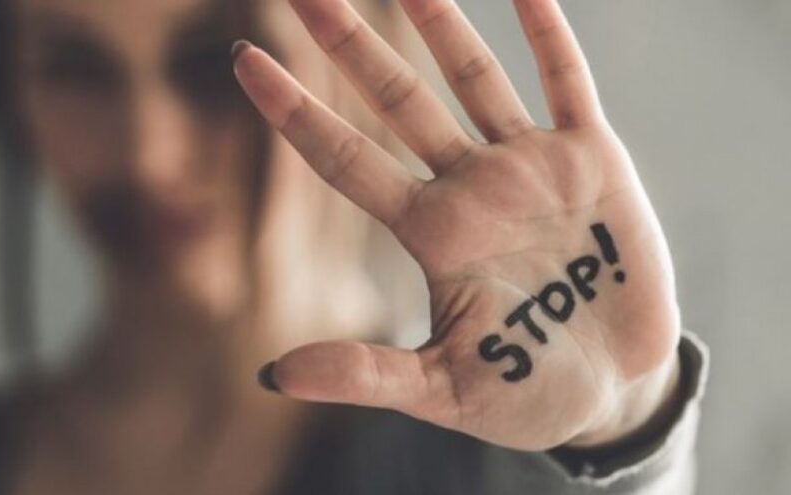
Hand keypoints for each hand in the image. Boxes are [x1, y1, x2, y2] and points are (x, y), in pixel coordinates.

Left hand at [233, 0, 681, 450]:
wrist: (614, 392)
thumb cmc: (526, 395)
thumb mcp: (444, 390)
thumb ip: (365, 374)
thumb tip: (270, 375)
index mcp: (430, 234)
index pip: (345, 159)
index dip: (295, 113)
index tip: (243, 63)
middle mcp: (469, 188)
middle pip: (397, 99)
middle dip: (350, 44)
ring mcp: (528, 167)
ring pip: (473, 76)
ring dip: (439, 20)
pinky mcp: (593, 161)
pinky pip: (565, 81)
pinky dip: (548, 32)